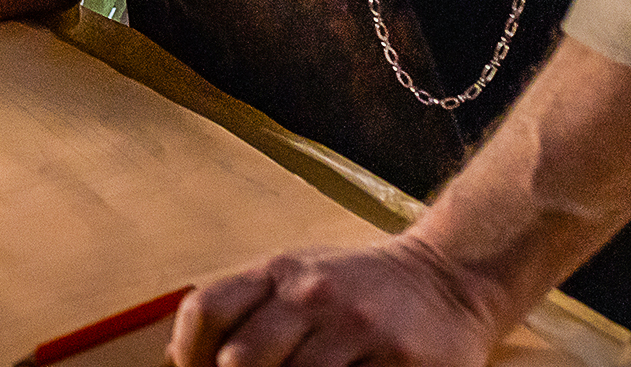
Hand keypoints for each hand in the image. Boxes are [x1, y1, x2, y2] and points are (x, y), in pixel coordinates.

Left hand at [170, 237, 504, 366]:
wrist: (449, 278)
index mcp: (279, 272)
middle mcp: (314, 294)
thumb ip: (248, 311)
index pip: (207, 310)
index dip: (188, 355)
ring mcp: (357, 328)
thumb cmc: (360, 289)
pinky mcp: (398, 362)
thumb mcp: (299, 279)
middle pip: (241, 359)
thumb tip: (182, 362)